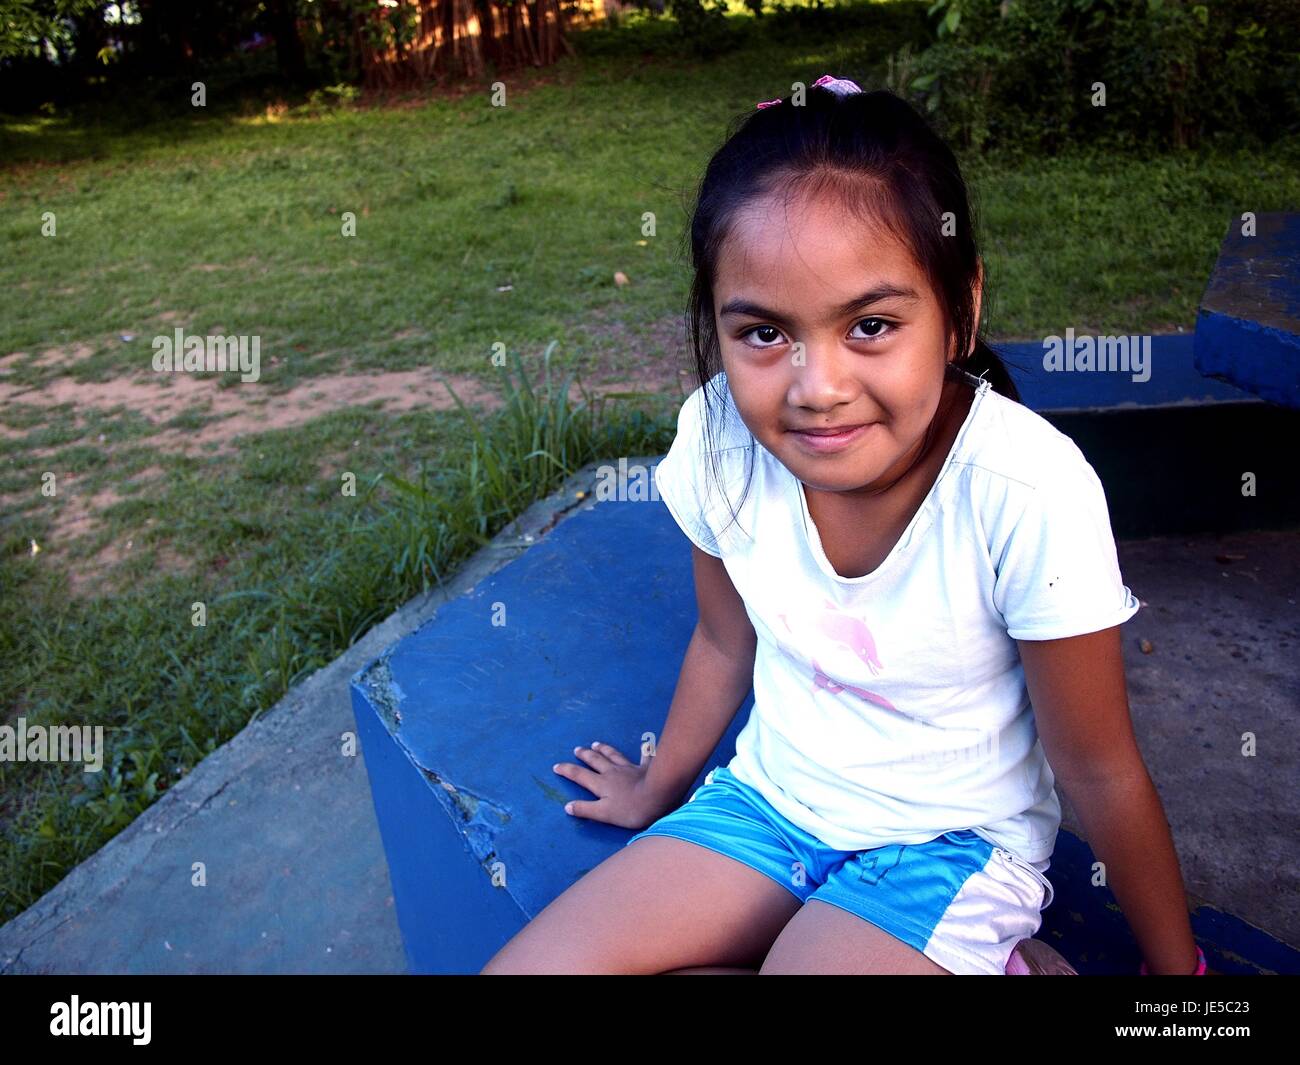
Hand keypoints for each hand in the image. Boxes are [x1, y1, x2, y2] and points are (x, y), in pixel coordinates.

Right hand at [553, 741, 669, 829]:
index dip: (567, 770)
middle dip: (585, 755)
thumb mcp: (604, 814)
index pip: (580, 775)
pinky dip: (643, 752)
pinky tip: (644, 745)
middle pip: (595, 761)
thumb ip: (585, 809)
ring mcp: (629, 768)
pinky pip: (644, 758)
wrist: (657, 796)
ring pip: (613, 756)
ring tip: (596, 743)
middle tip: (577, 749)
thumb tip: (567, 806)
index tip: (556, 766)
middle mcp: (612, 772)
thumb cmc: (630, 809)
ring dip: (604, 749)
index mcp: (601, 784)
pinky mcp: (645, 769)